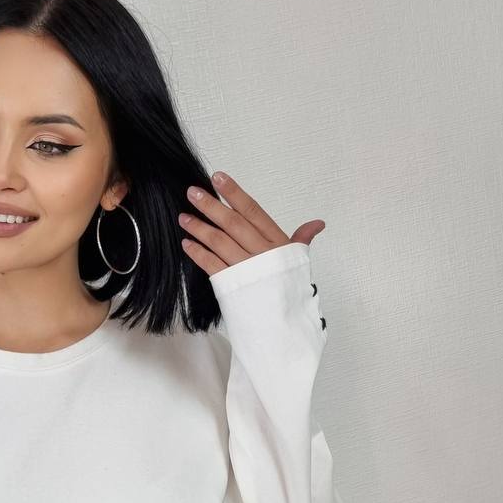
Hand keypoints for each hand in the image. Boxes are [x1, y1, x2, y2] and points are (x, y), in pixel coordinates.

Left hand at [179, 170, 324, 276]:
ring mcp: (247, 269)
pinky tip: (187, 243)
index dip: (235, 193)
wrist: (285, 324)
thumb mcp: (297, 262)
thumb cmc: (289, 289)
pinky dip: (198, 254)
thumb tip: (318, 224)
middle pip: (233, 223)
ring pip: (220, 242)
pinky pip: (212, 266)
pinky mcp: (232, 286)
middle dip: (211, 206)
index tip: (218, 178)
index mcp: (278, 243)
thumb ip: (302, 239)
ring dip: (199, 228)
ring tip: (184, 217)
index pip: (253, 211)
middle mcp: (262, 253)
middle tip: (192, 192)